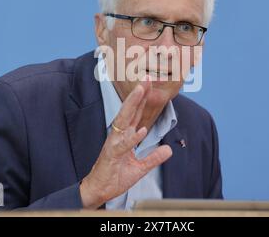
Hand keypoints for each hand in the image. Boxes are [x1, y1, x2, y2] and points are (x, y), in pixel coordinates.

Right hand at [79, 78, 172, 208]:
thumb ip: (153, 158)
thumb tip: (169, 150)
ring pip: (124, 120)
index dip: (142, 100)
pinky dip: (132, 138)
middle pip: (130, 111)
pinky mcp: (111, 156)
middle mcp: (118, 136)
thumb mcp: (140, 168)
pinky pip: (123, 145)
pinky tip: (142, 130)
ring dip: (132, 105)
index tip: (150, 85)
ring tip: (140, 91)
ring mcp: (114, 144)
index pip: (135, 114)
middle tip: (146, 78)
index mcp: (125, 136)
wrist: (100, 191)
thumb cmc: (115, 176)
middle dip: (138, 94)